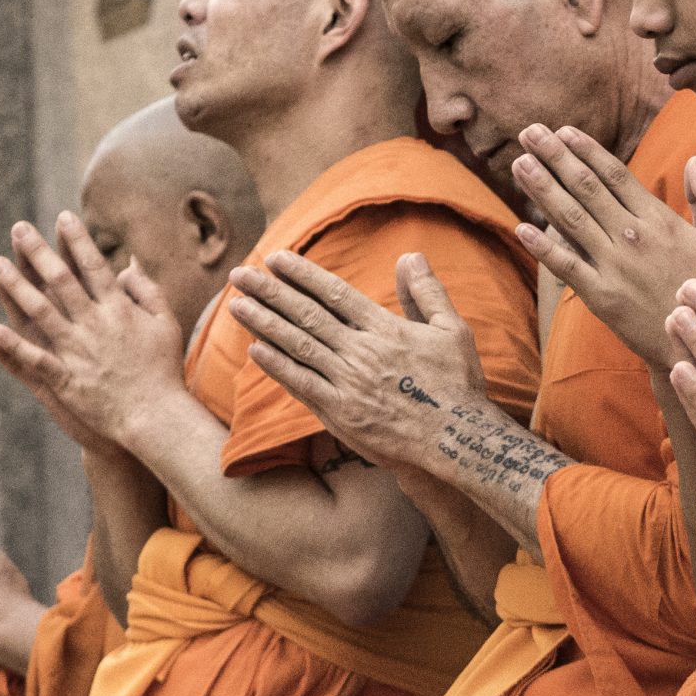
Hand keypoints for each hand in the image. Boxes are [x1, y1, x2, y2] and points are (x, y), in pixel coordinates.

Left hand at [0, 212, 188, 453]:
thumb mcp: (165, 323)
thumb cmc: (163, 369)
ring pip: (40, 312)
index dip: (77, 240)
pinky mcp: (67, 379)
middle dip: (38, 252)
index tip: (62, 217)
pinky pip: (34, 359)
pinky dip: (12, 345)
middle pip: (61, 281)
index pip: (94, 266)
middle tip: (18, 228)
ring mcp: (78, 352)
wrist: (156, 417)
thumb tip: (129, 263)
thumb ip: (147, 291)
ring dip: (16, 287)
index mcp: (119, 310)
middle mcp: (95, 325)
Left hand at [227, 251, 492, 471]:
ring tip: (236, 305)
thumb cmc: (458, 385)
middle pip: (307, 314)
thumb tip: (409, 255)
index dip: (302, 274)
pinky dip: (277, 366)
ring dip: (264, 324)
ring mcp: (348, 383)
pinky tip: (254, 350)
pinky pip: (302, 385)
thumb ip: (426, 291)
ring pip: (298, 346)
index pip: (334, 293)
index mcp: (386, 329)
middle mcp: (362, 352)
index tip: (275, 259)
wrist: (456, 439)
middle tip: (240, 274)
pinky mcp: (341, 413)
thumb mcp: (452, 330)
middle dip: (270, 292)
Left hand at [512, 127, 695, 370]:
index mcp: (658, 220)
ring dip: (542, 189)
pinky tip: (521, 226)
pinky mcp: (600, 297)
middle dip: (554, 157)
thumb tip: (695, 159)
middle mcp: (631, 237)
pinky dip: (543, 247)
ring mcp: (613, 266)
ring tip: (519, 163)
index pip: (614, 175)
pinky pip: (566, 266)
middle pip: (585, 188)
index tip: (563, 131)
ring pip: (570, 219)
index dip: (586, 150)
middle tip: (529, 132)